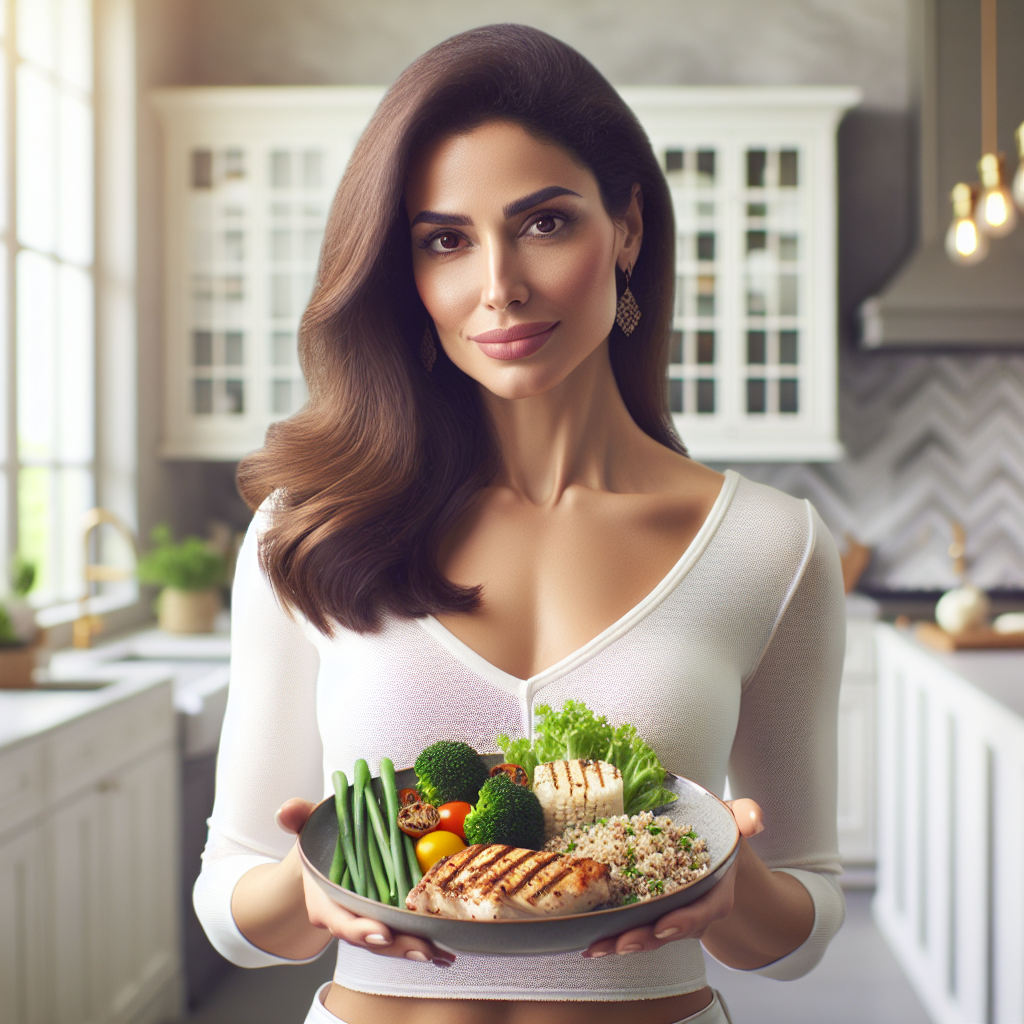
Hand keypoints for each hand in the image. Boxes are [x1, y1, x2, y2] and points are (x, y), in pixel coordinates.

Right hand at [275, 798, 455, 967]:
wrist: (326, 859)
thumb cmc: (321, 839)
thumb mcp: (309, 824)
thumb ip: (299, 816)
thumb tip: (286, 810)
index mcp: (324, 901)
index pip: (340, 921)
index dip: (360, 930)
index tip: (383, 932)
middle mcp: (346, 918)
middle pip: (371, 939)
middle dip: (398, 947)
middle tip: (426, 949)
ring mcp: (368, 923)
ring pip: (390, 944)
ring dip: (415, 950)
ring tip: (442, 954)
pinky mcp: (387, 922)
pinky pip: (403, 937)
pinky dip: (424, 945)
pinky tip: (447, 952)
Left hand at [581, 798, 763, 958]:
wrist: (709, 847)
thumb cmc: (719, 832)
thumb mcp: (733, 820)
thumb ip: (744, 815)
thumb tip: (754, 817)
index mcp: (715, 894)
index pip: (702, 912)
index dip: (684, 921)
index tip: (663, 925)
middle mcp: (692, 912)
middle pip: (667, 932)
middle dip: (643, 940)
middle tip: (619, 942)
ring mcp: (669, 916)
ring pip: (646, 936)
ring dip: (620, 943)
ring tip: (595, 947)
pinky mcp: (649, 914)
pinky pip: (632, 928)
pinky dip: (612, 936)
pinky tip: (587, 942)